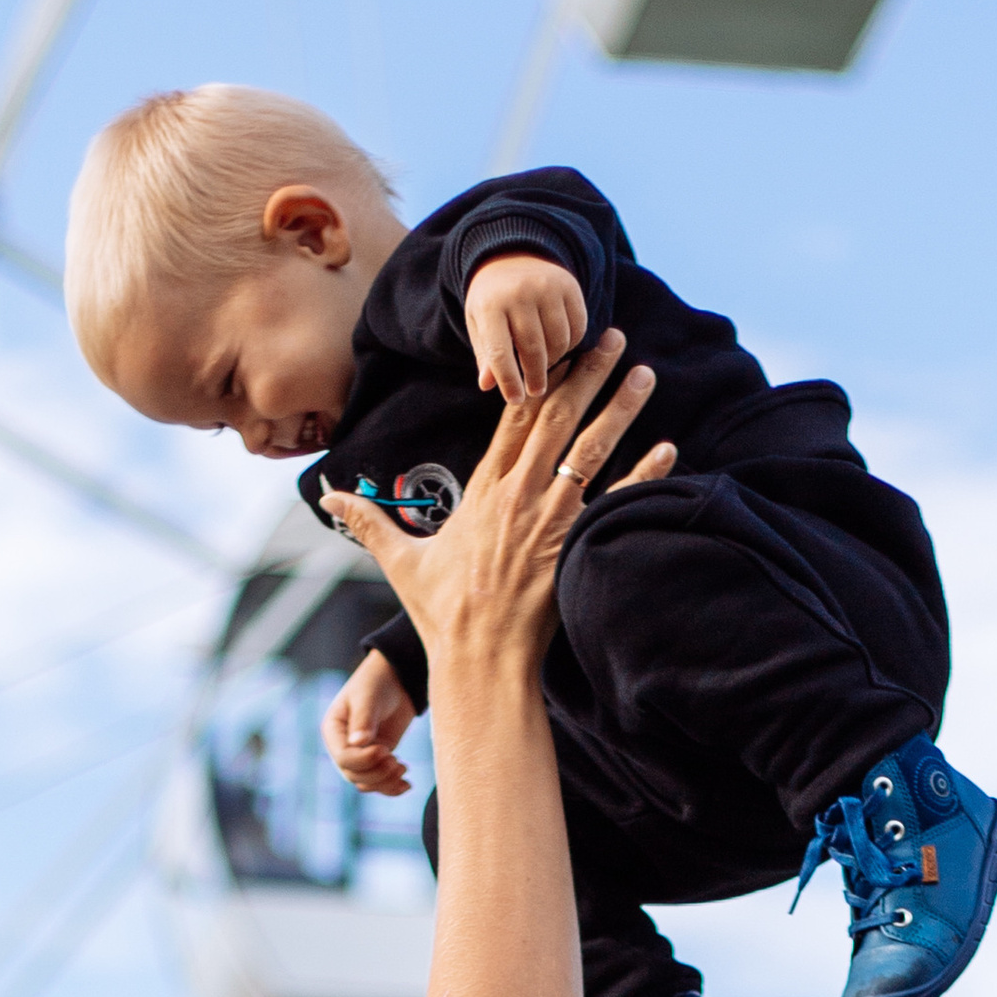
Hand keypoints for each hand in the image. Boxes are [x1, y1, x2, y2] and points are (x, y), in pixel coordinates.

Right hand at [323, 332, 673, 684]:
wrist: (480, 661)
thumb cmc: (443, 615)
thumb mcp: (399, 562)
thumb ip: (368, 522)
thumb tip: (326, 498)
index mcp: (482, 492)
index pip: (513, 419)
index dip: (537, 377)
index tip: (558, 346)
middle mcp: (519, 497)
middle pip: (557, 419)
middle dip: (587, 373)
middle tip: (612, 336)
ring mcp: (550, 521)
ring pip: (591, 452)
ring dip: (620, 409)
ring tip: (644, 374)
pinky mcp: (575, 548)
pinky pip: (616, 502)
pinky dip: (645, 474)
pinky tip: (669, 447)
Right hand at [323, 649, 416, 798]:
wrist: (397, 678)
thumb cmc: (378, 682)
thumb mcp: (369, 697)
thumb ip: (363, 720)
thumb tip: (358, 743)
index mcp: (334, 730)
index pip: (343, 757)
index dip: (364, 760)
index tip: (385, 750)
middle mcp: (343, 745)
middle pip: (354, 774)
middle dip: (376, 773)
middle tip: (396, 762)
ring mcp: (360, 754)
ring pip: (366, 783)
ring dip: (385, 781)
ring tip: (403, 768)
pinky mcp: (378, 758)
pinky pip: (380, 782)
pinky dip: (392, 787)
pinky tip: (407, 785)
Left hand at [465, 250, 589, 402]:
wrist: (512, 255)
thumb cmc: (492, 299)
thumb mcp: (479, 324)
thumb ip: (485, 354)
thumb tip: (488, 386)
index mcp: (490, 305)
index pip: (500, 353)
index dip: (509, 381)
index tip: (515, 400)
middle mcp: (520, 293)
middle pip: (533, 349)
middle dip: (535, 376)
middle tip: (535, 391)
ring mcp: (547, 287)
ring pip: (558, 341)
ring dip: (553, 360)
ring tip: (543, 366)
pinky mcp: (570, 285)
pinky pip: (577, 327)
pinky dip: (571, 344)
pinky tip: (558, 347)